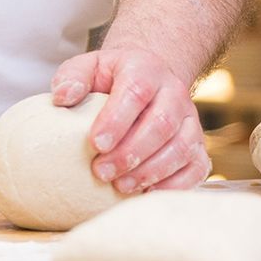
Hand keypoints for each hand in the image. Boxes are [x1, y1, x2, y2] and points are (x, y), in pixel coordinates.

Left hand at [50, 45, 209, 194]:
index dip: (117, 120)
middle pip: (161, 123)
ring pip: (181, 147)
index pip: (136, 91)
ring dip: (150, 171)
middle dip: (131, 153)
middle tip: (101, 172)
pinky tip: (146, 193)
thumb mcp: (89, 67)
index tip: (95, 143)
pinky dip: (174, 185)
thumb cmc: (112, 79)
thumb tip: (62, 98)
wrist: (148, 81)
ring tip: (120, 186)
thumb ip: (72, 77)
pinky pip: (196, 167)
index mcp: (146, 68)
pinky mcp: (198, 145)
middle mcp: (174, 92)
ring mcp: (190, 119)